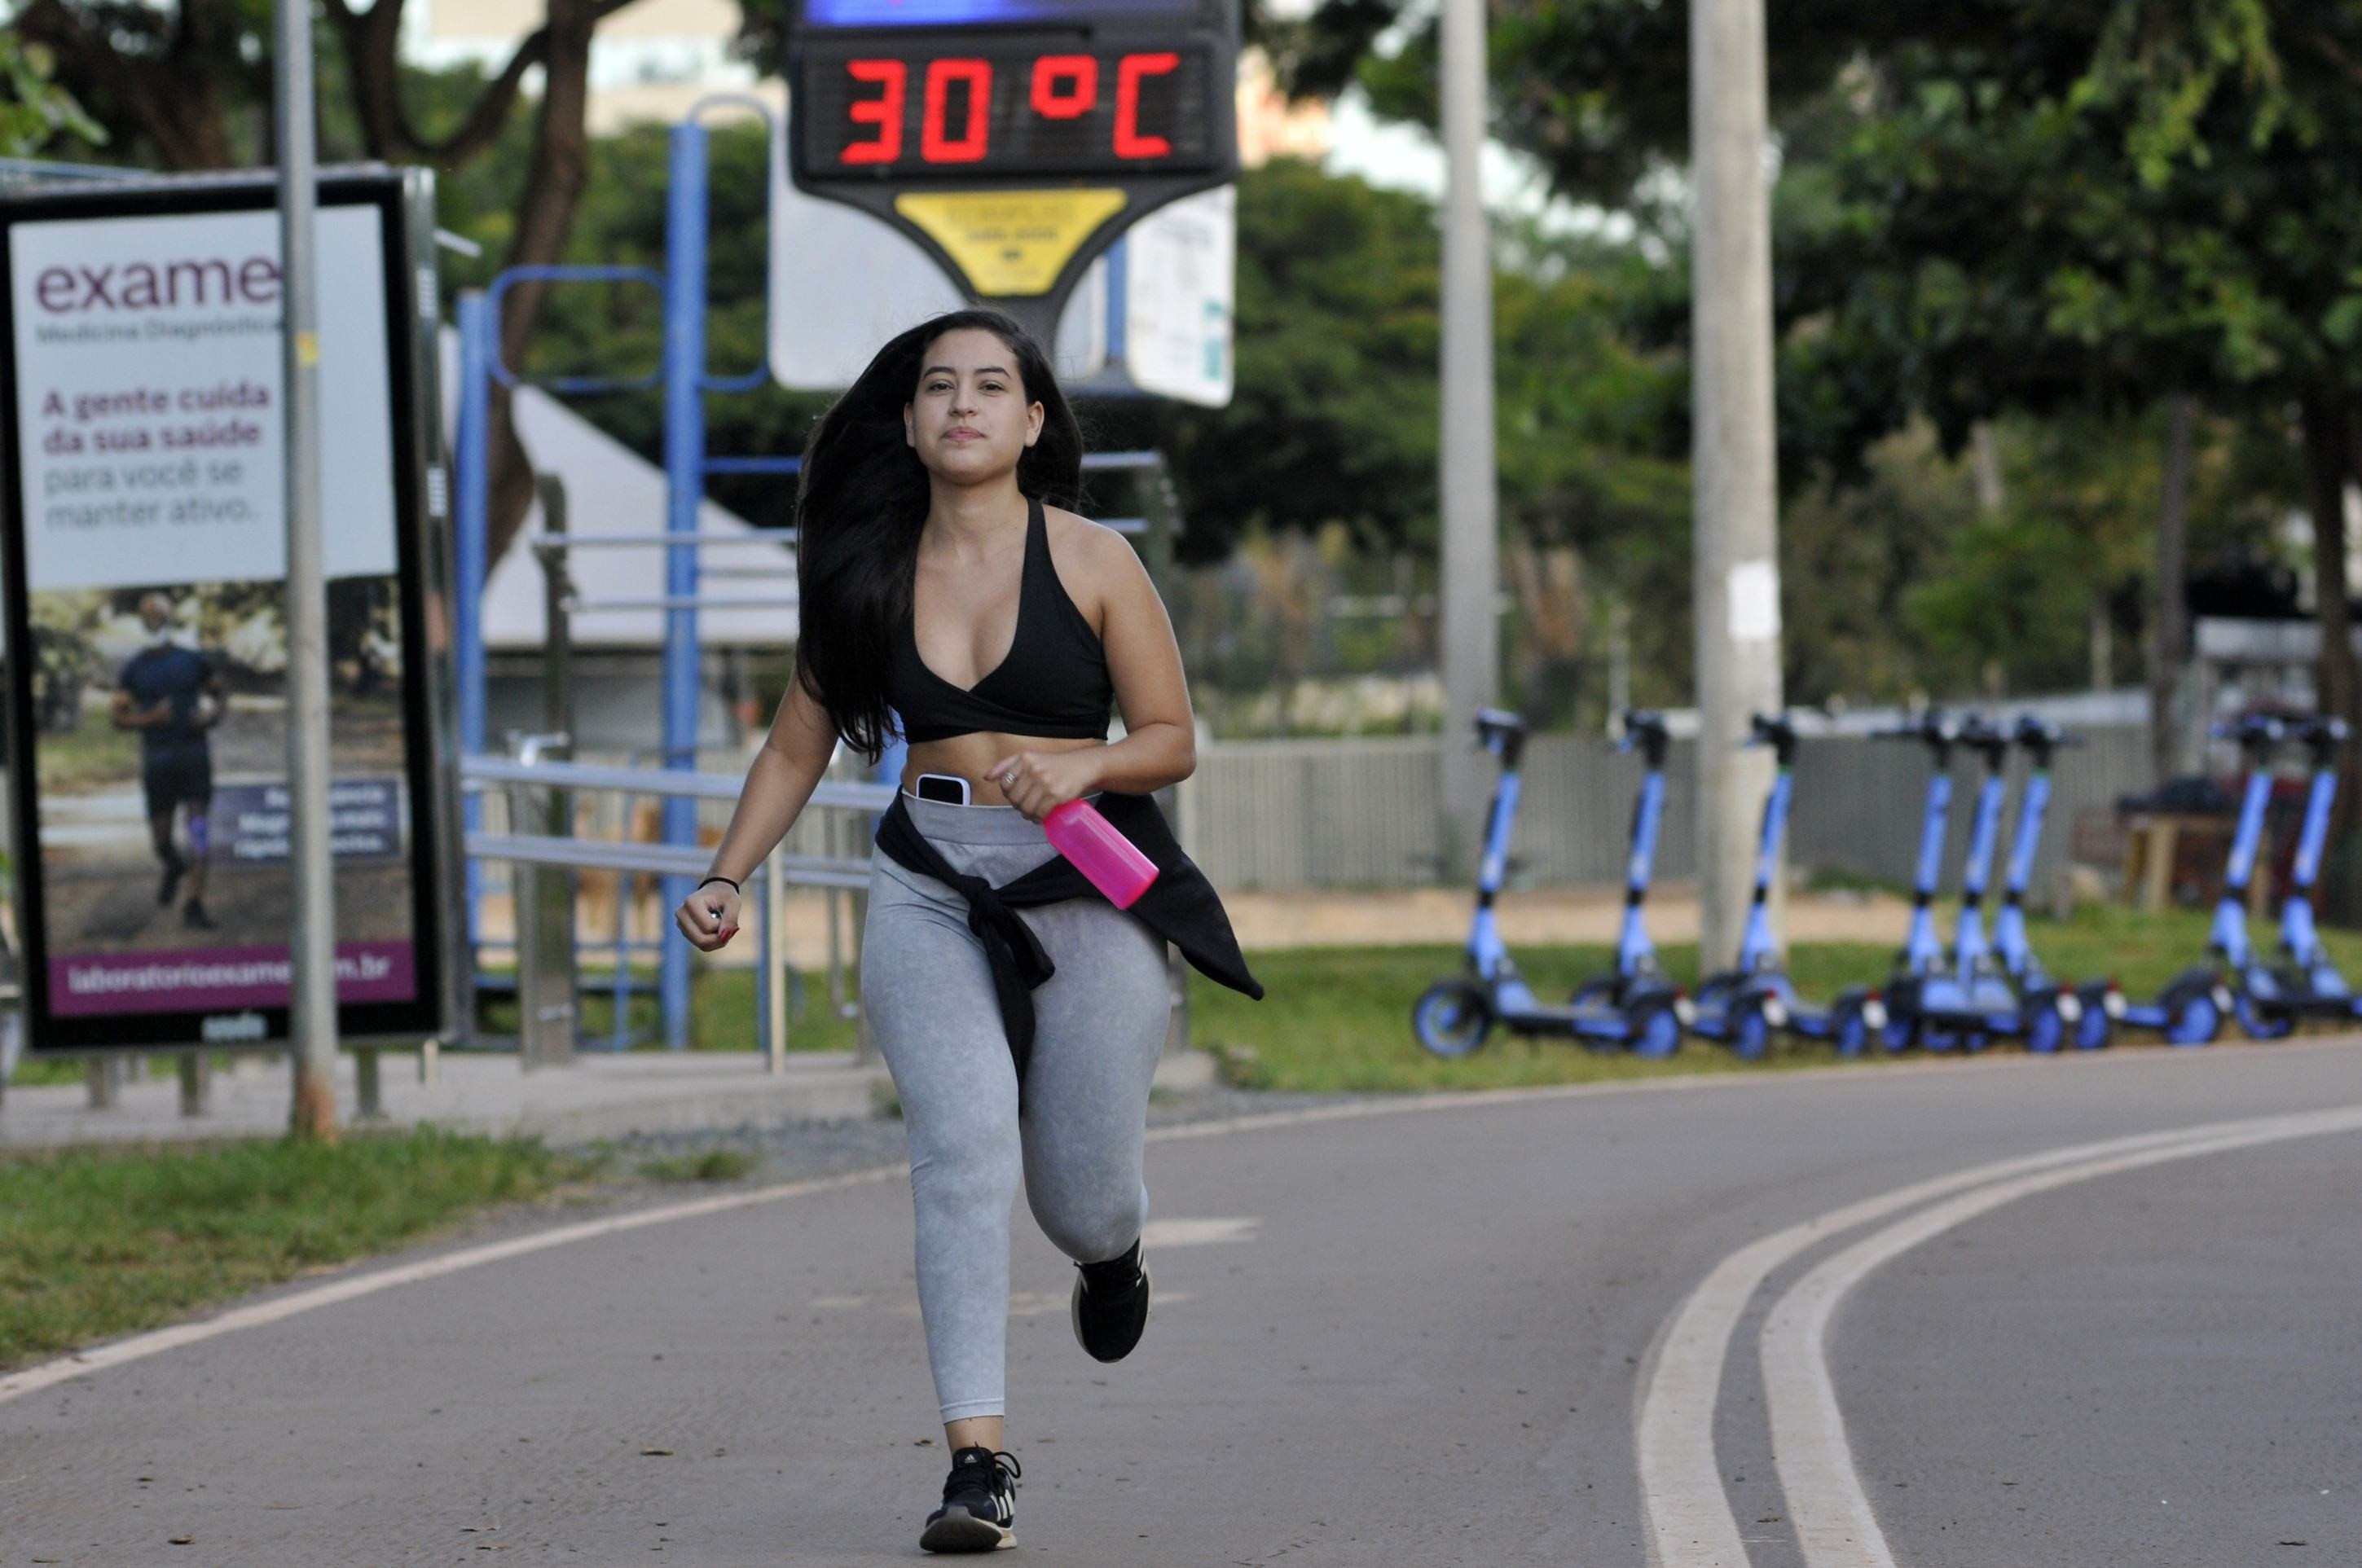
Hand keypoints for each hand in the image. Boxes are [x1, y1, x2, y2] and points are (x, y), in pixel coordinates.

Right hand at [675, 879, 740, 950]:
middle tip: (729, 928)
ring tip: (723, 927)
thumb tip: (723, 937)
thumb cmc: (724, 896)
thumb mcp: (733, 903)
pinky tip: (717, 931)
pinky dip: (714, 942)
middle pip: (701, 940)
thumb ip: (731, 919)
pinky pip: (702, 946)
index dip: (722, 926)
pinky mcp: (685, 932)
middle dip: (719, 938)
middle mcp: (682, 914)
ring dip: (718, 941)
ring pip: (702, 945)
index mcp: (691, 903)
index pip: (708, 927)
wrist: (714, 892)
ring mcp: (681, 924)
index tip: (727, 915)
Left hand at [984, 748, 1101, 821]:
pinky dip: (1039, 818)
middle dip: (1018, 806)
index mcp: (1025, 759)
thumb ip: (1006, 765)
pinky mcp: (1056, 794)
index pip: (1005, 783)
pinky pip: (1040, 813)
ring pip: (1026, 807)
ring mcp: (1045, 782)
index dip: (1008, 794)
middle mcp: (1034, 769)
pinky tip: (1041, 816)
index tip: (1017, 796)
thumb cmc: (1052, 764)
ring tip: (1032, 813)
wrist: (1081, 766)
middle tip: (1024, 807)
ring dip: (1027, 814)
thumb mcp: (1029, 757)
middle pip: (1014, 798)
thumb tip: (986, 777)